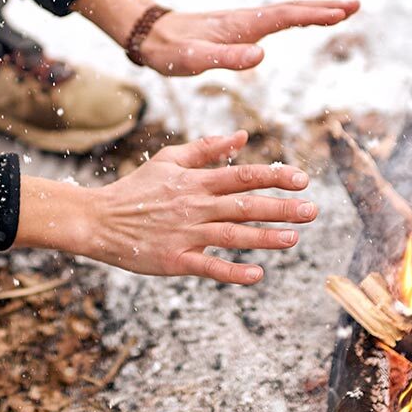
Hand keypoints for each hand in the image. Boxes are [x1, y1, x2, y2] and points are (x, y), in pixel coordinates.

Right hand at [15, 131, 315, 284]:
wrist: (99, 220)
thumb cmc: (137, 188)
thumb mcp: (169, 160)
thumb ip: (207, 148)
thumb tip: (243, 136)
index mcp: (195, 181)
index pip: (242, 176)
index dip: (274, 176)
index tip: (302, 179)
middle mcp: (194, 206)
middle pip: (244, 206)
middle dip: (280, 208)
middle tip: (312, 211)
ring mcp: (185, 234)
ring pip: (232, 236)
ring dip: (265, 238)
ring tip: (294, 239)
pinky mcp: (175, 260)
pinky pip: (209, 267)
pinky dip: (233, 272)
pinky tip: (258, 274)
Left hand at [136, 0, 359, 75]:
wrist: (150, 35)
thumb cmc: (170, 51)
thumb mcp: (195, 60)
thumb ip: (226, 59)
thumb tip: (261, 57)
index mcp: (241, 27)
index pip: (285, 17)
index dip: (314, 14)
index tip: (342, 12)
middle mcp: (246, 20)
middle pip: (292, 9)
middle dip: (324, 7)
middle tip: (356, 5)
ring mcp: (244, 22)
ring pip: (286, 11)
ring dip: (314, 9)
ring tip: (342, 9)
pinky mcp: (239, 29)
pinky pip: (276, 19)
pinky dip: (296, 15)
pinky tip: (302, 19)